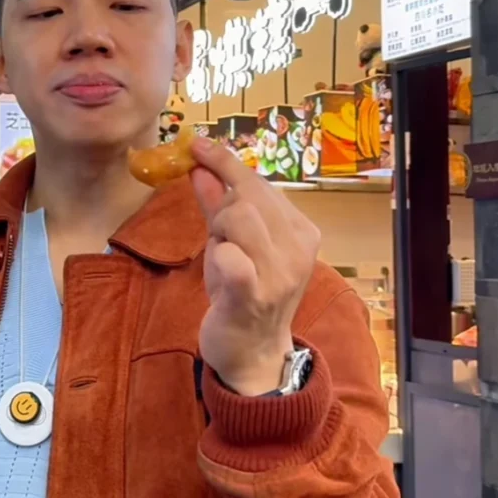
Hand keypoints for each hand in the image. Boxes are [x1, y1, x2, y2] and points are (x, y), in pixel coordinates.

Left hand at [190, 138, 320, 396]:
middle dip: (222, 207)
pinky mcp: (254, 296)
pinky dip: (220, 256)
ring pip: (238, 218)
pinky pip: (232, 259)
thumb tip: (201, 167)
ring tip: (225, 257)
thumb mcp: (230, 242)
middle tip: (219, 235)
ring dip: (219, 233)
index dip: (225, 162)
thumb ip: (218, 205)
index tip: (196, 144)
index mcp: (301, 231)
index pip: (260, 183)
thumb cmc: (242, 292)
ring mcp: (279, 274)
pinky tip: (222, 269)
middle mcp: (298, 249)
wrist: (252, 353)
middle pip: (248, 196)